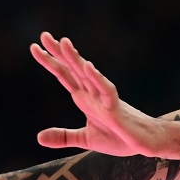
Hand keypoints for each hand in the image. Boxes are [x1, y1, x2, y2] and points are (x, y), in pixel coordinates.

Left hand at [31, 32, 162, 156]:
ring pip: (87, 75)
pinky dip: (97, 78)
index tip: (35, 48)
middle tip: (43, 35)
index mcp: (85, 98)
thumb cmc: (119, 138)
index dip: (50, 62)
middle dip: (58, 53)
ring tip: (64, 42)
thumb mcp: (85, 139)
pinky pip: (106, 90)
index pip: (64, 75)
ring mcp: (104, 99)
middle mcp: (93, 94)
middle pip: (72, 69)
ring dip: (75, 59)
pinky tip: (88, 66)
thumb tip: (39, 137)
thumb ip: (63, 136)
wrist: (144, 144)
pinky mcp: (116, 108)